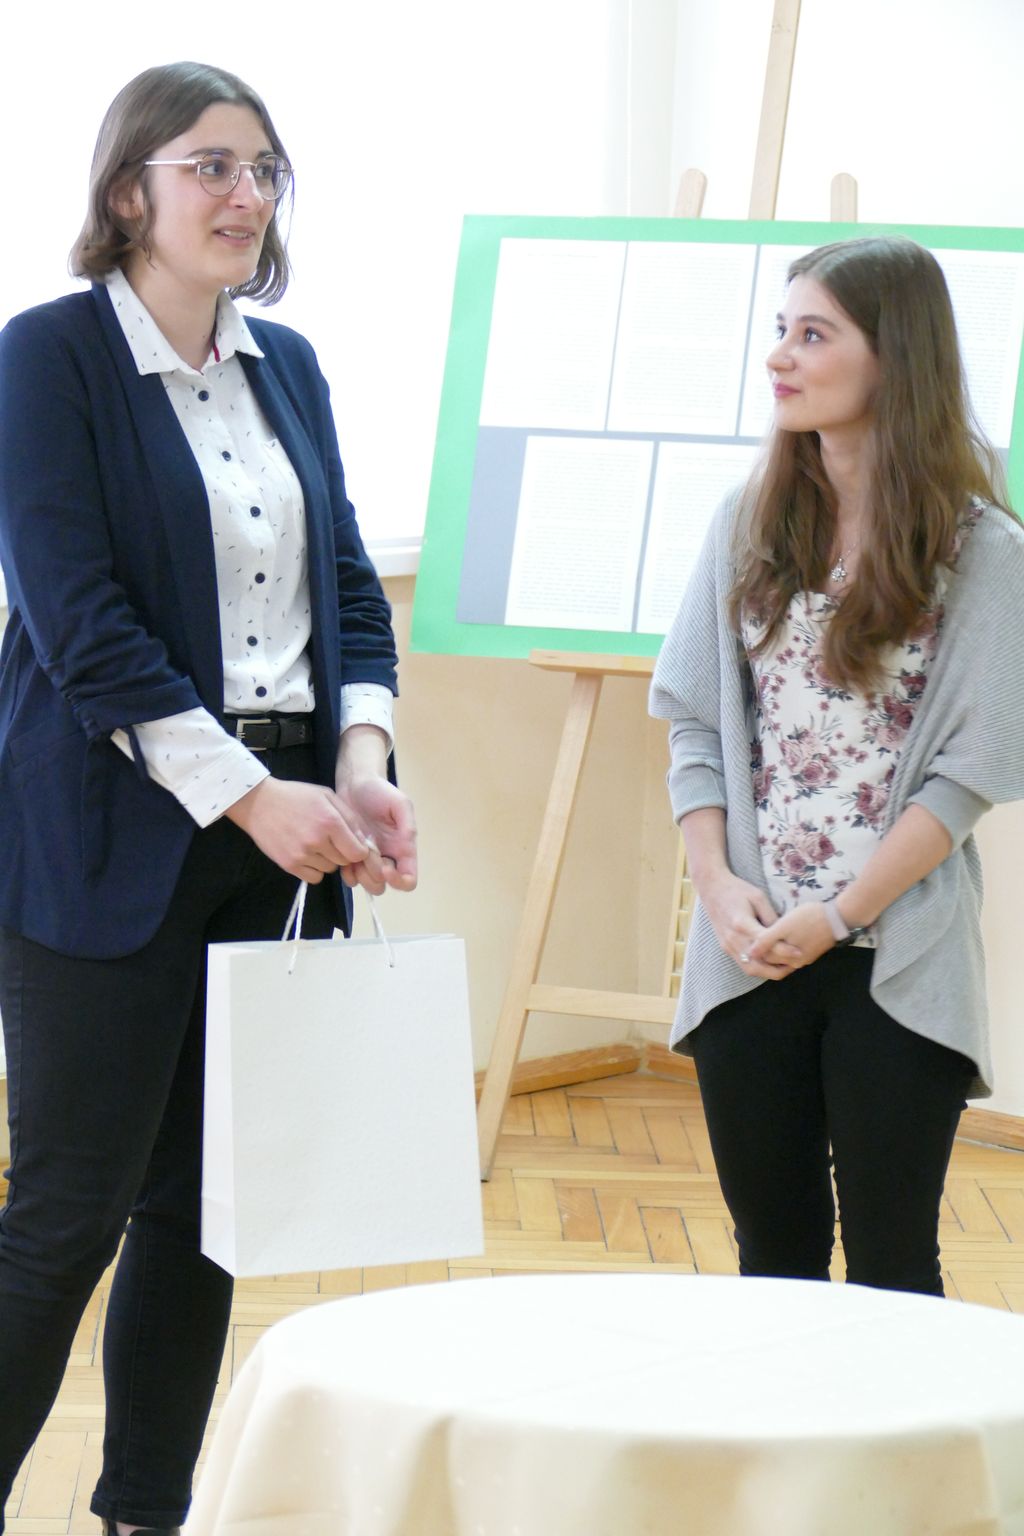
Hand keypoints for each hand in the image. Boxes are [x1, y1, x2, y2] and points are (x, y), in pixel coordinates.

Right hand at [225, 778, 368, 882]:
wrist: (258, 803)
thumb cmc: (296, 796)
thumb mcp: (327, 796)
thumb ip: (350, 818)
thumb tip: (367, 842)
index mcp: (330, 822)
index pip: (358, 852)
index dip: (359, 849)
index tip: (351, 843)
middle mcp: (317, 840)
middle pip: (345, 861)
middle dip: (343, 852)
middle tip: (330, 839)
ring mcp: (302, 855)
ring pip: (330, 869)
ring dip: (327, 859)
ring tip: (314, 842)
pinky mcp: (289, 865)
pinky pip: (314, 877)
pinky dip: (314, 869)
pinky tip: (306, 853)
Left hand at [335, 774, 417, 895]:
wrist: (354, 783)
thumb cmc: (380, 791)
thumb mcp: (400, 804)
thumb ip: (407, 825)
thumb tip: (407, 846)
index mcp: (402, 848)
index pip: (408, 879)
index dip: (398, 880)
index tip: (385, 867)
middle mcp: (387, 857)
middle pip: (385, 885)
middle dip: (374, 877)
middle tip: (364, 857)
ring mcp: (368, 859)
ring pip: (368, 884)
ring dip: (360, 876)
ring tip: (352, 858)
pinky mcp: (350, 856)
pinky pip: (351, 877)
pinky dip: (348, 874)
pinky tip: (343, 860)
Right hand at [700, 870, 795, 980]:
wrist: (711, 889)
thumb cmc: (737, 889)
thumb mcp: (758, 896)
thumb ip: (770, 916)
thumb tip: (785, 934)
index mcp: (741, 923)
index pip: (767, 943)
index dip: (785, 950)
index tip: (800, 952)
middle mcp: (733, 938)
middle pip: (759, 961)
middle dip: (780, 966)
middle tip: (798, 963)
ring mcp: (727, 945)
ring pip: (750, 968)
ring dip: (769, 972)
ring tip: (787, 968)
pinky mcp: (725, 947)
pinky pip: (743, 964)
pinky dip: (759, 968)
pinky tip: (772, 965)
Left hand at [746, 903, 833, 970]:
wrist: (837, 917)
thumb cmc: (808, 919)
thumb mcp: (784, 926)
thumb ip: (766, 940)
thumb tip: (750, 953)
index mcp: (788, 959)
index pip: (764, 959)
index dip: (753, 949)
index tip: (746, 936)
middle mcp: (796, 963)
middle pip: (773, 960)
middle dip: (762, 951)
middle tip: (752, 935)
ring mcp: (805, 958)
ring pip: (783, 957)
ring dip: (773, 949)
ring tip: (765, 935)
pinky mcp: (811, 951)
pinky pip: (792, 953)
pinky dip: (784, 948)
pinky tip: (781, 937)